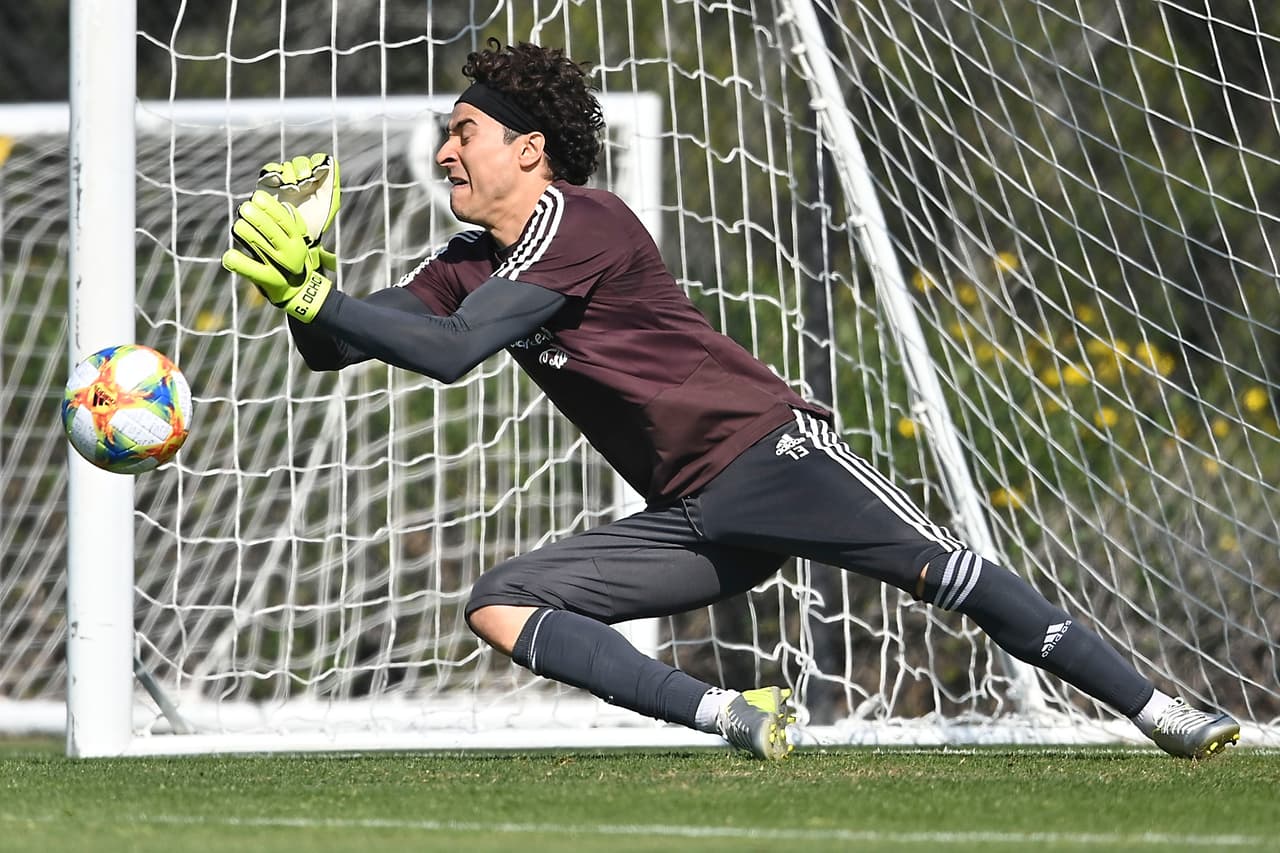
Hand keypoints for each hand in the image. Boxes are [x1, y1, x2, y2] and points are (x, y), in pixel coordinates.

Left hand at [221, 190, 333, 322]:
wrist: (302, 293)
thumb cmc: (295, 262)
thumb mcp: (299, 242)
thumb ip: (292, 223)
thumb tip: (280, 203)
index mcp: (297, 241)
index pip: (284, 220)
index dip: (270, 207)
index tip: (256, 197)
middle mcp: (290, 252)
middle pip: (271, 231)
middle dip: (256, 217)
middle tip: (243, 208)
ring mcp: (278, 266)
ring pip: (259, 246)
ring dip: (246, 233)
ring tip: (238, 226)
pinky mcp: (267, 280)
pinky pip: (250, 269)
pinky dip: (238, 262)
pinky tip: (229, 256)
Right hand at [257, 153, 340, 242]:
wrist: (292, 236)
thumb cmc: (314, 223)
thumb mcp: (328, 204)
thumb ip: (332, 183)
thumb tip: (331, 162)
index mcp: (318, 182)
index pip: (319, 161)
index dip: (318, 163)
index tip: (317, 173)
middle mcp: (302, 180)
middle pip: (302, 162)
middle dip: (303, 169)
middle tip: (303, 183)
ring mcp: (285, 181)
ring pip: (287, 165)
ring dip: (290, 174)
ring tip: (291, 189)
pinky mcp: (269, 183)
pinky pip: (271, 169)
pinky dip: (274, 172)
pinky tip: (279, 183)